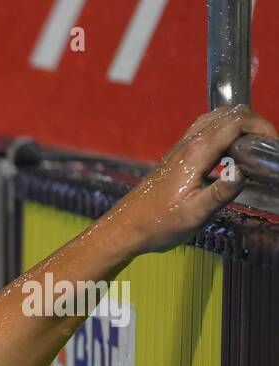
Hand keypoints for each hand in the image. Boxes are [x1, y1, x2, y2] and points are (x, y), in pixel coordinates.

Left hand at [109, 105, 277, 254]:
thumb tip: (244, 172)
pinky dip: (225, 131)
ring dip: (240, 124)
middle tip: (267, 147)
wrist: (125, 228)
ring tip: (254, 148)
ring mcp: (180, 148)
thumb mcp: (194, 215)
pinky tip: (231, 153)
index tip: (273, 146)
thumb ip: (221, 193)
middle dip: (255, 123)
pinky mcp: (177, 156)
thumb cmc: (156, 225)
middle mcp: (188, 144)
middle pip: (229, 114)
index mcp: (195, 154)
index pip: (236, 122)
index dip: (261, 127)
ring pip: (216, 118)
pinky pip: (205, 130)